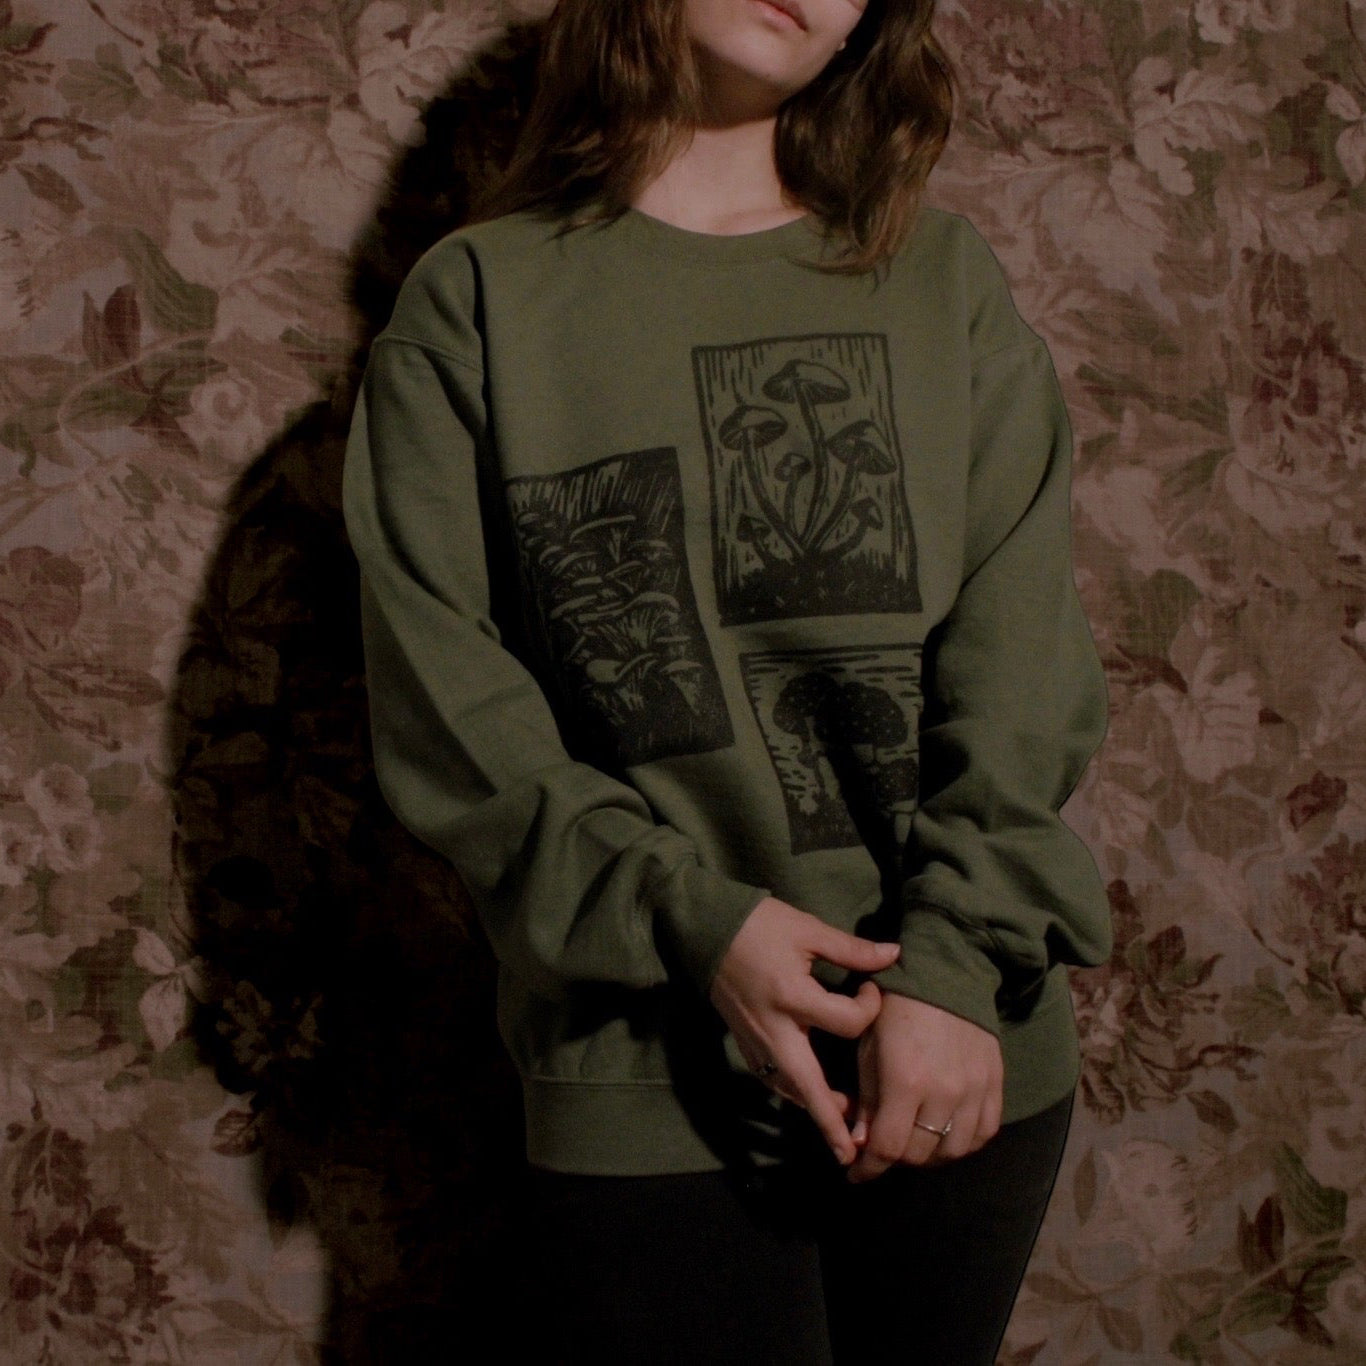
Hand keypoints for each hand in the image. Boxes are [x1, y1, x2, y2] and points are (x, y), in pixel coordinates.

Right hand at [709, 896, 902, 1165]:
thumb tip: (894, 954)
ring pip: (787, 1088)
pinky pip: (771, 1078)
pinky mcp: (743, 1043)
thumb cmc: (760, 925)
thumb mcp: (809, 930)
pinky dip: (793, 1092)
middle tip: (853, 1152)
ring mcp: (755, 1041)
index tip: (872, 991)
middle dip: (830, 1121)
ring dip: (814, 1108)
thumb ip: (852, 949)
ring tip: (842, 1123)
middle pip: (808, 1087)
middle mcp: (774, 1029)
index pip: (846, 1022)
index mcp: (793, 998)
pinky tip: (808, 1093)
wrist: (706, 928)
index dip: (868, 1009)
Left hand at [845, 993, 1002, 1182]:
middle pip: (920, 1153)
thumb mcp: (868, 1049)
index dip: (869, 1168)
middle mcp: (944, 1092)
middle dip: (895, 1158)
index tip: (856, 1174)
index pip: (889, 1148)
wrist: (946, 975)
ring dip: (929, 1155)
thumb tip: (862, 1144)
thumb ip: (867, 1100)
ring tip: (914, 1144)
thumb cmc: (896, 1008)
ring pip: (953, 1150)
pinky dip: (964, 1142)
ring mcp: (975, 1090)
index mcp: (906, 1081)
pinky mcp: (995, 1084)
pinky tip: (947, 1135)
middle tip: (884, 1149)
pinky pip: (984, 1133)